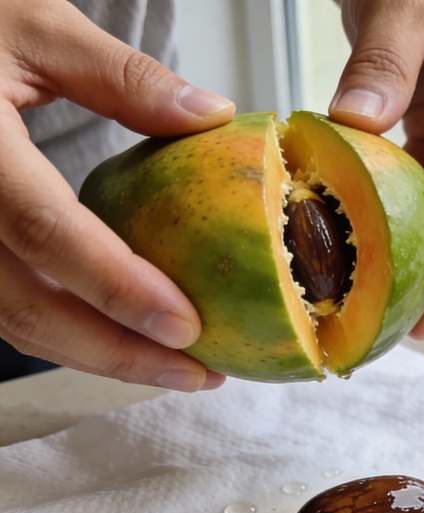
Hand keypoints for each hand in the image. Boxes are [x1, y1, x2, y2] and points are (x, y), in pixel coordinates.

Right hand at [0, 0, 233, 390]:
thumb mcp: (35, 25)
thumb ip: (122, 77)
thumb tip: (210, 116)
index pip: (45, 231)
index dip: (116, 287)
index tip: (186, 326)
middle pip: (25, 305)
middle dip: (115, 353)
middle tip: (197, 373)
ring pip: (10, 320)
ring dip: (93, 354)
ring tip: (176, 368)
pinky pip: (2, 304)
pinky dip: (64, 331)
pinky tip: (123, 338)